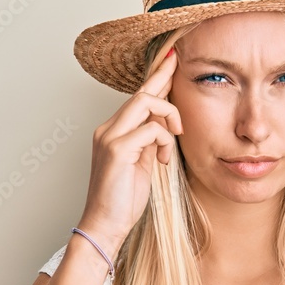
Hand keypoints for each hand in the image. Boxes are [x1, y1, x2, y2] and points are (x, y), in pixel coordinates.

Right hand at [77, 47, 181, 250]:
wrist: (105, 225)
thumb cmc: (123, 200)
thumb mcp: (141, 164)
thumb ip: (149, 142)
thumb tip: (166, 126)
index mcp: (113, 131)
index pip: (137, 96)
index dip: (156, 76)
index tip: (172, 59)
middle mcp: (108, 128)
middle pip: (142, 92)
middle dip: (164, 78)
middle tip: (179, 66)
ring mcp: (110, 137)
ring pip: (146, 103)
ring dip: (170, 118)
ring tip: (174, 139)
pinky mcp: (117, 149)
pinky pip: (152, 128)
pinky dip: (165, 140)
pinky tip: (162, 159)